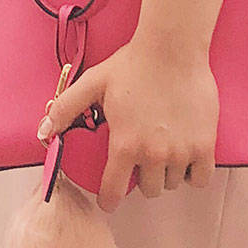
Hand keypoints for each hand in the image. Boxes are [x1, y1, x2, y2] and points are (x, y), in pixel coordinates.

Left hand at [37, 40, 218, 213]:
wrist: (172, 48)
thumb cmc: (132, 64)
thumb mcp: (92, 84)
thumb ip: (65, 109)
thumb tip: (42, 132)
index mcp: (125, 144)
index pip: (113, 191)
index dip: (108, 199)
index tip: (109, 198)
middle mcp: (153, 154)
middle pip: (147, 189)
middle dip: (140, 177)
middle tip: (139, 158)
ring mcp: (181, 152)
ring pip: (172, 183)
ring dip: (166, 173)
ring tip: (162, 150)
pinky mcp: (205, 145)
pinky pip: (201, 179)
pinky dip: (193, 173)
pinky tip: (185, 156)